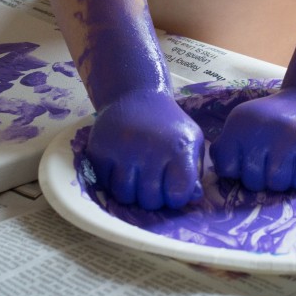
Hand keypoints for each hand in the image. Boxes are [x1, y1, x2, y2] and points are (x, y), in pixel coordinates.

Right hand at [86, 90, 204, 209]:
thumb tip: (194, 198)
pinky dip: (112, 183)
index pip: (178, 194)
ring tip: (137, 178)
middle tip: (153, 183)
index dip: (176, 198)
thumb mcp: (191, 140)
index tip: (173, 189)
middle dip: (153, 198)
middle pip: (149, 200)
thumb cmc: (168, 125)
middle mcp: (151, 150)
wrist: (135, 96)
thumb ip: (195, 171)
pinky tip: (121, 169)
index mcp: (179, 148)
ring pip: (125, 196)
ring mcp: (123, 151)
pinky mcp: (100, 151)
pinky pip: (105, 185)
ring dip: (131, 193)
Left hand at [210, 89, 295, 191]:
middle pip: (253, 182)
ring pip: (277, 184)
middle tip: (274, 158)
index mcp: (238, 123)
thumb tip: (220, 167)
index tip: (250, 159)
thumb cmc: (273, 120)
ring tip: (290, 158)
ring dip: (285, 178)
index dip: (239, 170)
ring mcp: (288, 138)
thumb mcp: (243, 123)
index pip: (226, 168)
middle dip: (263, 177)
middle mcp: (260, 129)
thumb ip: (227, 146)